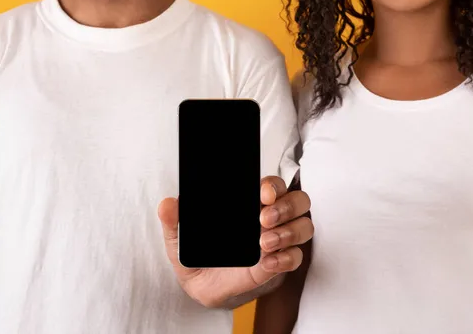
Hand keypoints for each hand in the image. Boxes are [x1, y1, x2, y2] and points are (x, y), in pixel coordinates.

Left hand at [158, 176, 312, 307]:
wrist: (203, 288)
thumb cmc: (198, 257)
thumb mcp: (180, 239)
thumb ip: (174, 221)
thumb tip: (168, 204)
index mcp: (249, 205)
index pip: (272, 185)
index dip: (273, 186)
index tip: (262, 193)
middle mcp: (270, 218)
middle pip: (298, 201)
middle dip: (286, 206)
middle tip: (264, 218)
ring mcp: (279, 240)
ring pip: (304, 227)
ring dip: (289, 231)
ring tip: (264, 241)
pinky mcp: (280, 264)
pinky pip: (296, 257)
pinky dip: (286, 258)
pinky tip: (268, 262)